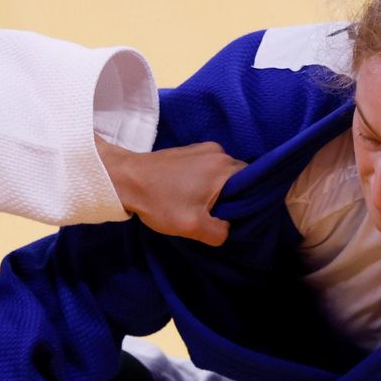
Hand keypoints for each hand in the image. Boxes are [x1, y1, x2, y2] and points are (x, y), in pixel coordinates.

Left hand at [96, 136, 244, 245]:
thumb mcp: (192, 226)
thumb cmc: (159, 201)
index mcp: (225, 167)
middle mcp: (219, 152)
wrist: (125, 179)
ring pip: (223, 174)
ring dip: (218, 190)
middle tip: (219, 216)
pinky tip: (192, 195)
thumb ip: (219, 232)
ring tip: (204, 207)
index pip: (255, 185)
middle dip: (233, 197)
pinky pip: (209, 168)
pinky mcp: (190, 150)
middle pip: (240, 178)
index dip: (251, 203)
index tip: (238, 217)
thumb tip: (229, 230)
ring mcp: (203, 148)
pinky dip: (206, 182)